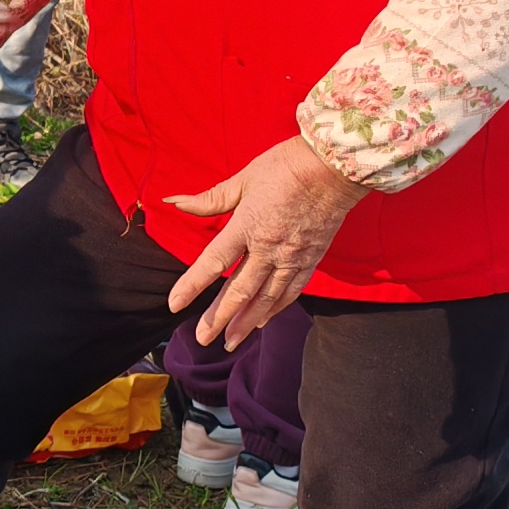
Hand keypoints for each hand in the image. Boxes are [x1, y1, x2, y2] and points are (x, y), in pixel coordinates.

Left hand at [159, 133, 368, 348]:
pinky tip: (262, 322)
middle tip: (202, 339)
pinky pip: (291, 290)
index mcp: (247, 225)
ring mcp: (292, 256)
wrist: (334, 167)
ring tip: (230, 341)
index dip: (192, 285)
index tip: (174, 305)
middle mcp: (269, 247)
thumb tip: (174, 202)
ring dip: (247, 322)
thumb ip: (210, 199)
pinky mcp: (311, 259)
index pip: (213, 262)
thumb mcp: (243, 179)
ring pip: (266, 298)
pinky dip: (275, 309)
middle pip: (239, 290)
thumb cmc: (285, 167)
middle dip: (219, 317)